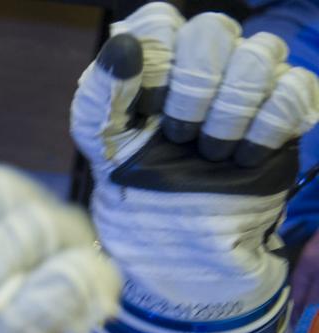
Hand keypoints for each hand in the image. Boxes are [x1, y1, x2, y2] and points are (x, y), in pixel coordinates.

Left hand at [73, 2, 318, 319]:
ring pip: (260, 53)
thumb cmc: (134, 191)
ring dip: (229, 112)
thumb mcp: (102, 148)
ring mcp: (247, 84)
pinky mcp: (285, 112)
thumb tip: (122, 45)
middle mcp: (202, 64)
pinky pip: (294, 89)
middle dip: (194, 89)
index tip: (147, 108)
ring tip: (211, 154)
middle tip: (180, 137)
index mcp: (152, 65)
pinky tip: (244, 157)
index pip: (159, 21)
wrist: (178, 247)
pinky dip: (267, 127)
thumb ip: (100, 95)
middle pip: (213, 29)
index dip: (155, 59)